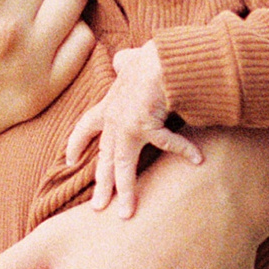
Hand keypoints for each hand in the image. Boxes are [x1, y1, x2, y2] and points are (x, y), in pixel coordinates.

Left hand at [62, 42, 200, 217]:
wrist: (162, 55)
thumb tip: (123, 60)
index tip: (70, 160)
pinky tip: (198, 159)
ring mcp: (127, 125)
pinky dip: (185, 150)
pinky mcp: (146, 125)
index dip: (77, 144)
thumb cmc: (150, 57)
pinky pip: (168, 144)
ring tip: (126, 212)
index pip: (86, 127)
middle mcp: (114, 119)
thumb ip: (126, 64)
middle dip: (102, 184)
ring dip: (126, 190)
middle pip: (105, 158)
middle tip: (99, 206)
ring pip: (124, 165)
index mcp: (109, 106)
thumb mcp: (132, 60)